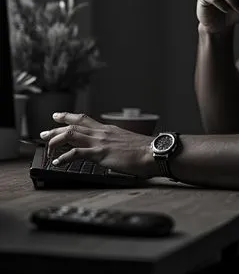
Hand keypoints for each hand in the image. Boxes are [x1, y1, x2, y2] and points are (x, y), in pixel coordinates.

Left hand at [39, 112, 155, 177]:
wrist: (153, 151)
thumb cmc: (145, 150)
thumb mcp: (127, 142)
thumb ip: (116, 144)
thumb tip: (112, 150)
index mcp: (109, 130)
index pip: (85, 119)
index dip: (69, 117)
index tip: (59, 116)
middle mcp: (102, 132)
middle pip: (74, 125)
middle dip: (56, 128)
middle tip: (44, 132)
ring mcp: (100, 142)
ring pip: (71, 135)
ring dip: (56, 140)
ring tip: (47, 146)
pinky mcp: (100, 153)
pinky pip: (76, 154)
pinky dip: (64, 157)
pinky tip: (57, 162)